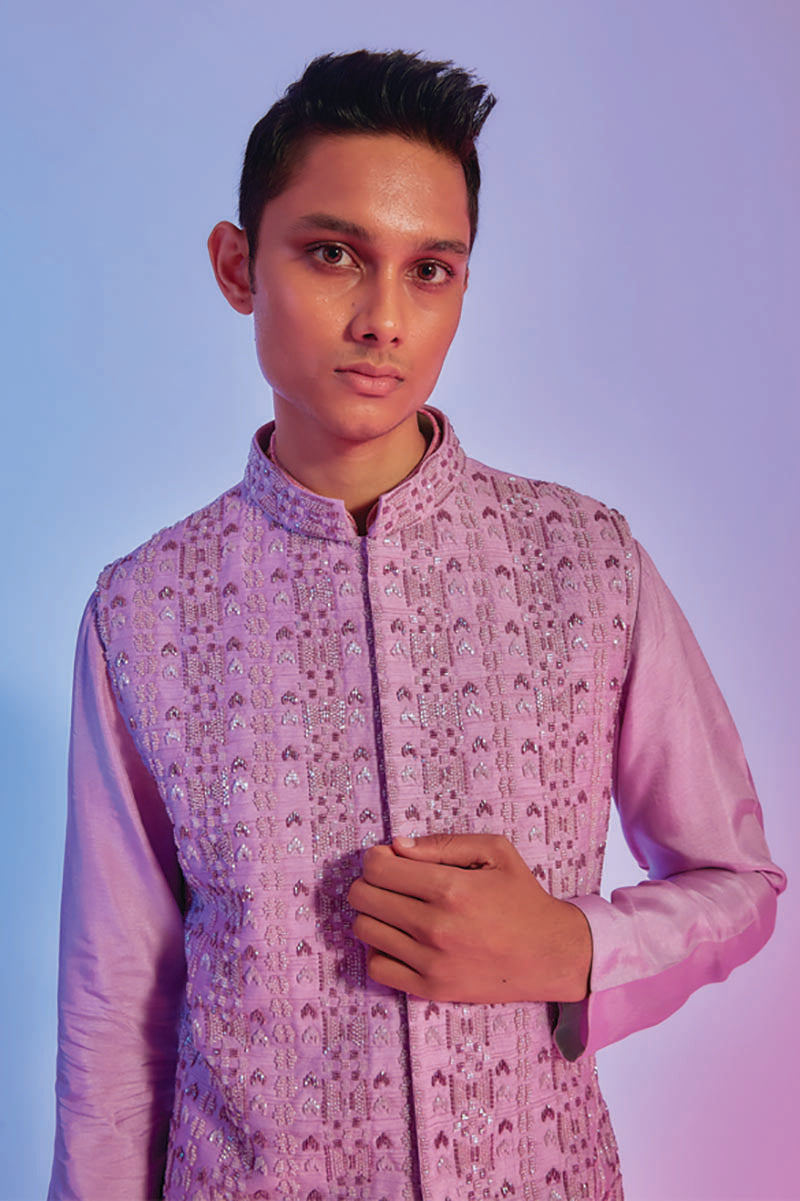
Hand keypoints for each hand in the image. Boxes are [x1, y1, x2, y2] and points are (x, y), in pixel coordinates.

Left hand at [347, 832, 591, 1003]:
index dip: (376, 858)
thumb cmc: (521, 896)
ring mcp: (431, 962)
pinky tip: (399, 939)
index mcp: (450, 888)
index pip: (377, 868)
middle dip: (369, 882)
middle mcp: (435, 927)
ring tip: (395, 910)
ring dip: (373, 915)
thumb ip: (444, 843)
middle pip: (363, 897)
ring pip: (364, 930)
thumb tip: (397, 846)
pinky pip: (377, 968)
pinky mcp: (431, 989)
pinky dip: (379, 950)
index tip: (389, 859)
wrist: (549, 954)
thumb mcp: (495, 851)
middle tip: (390, 883)